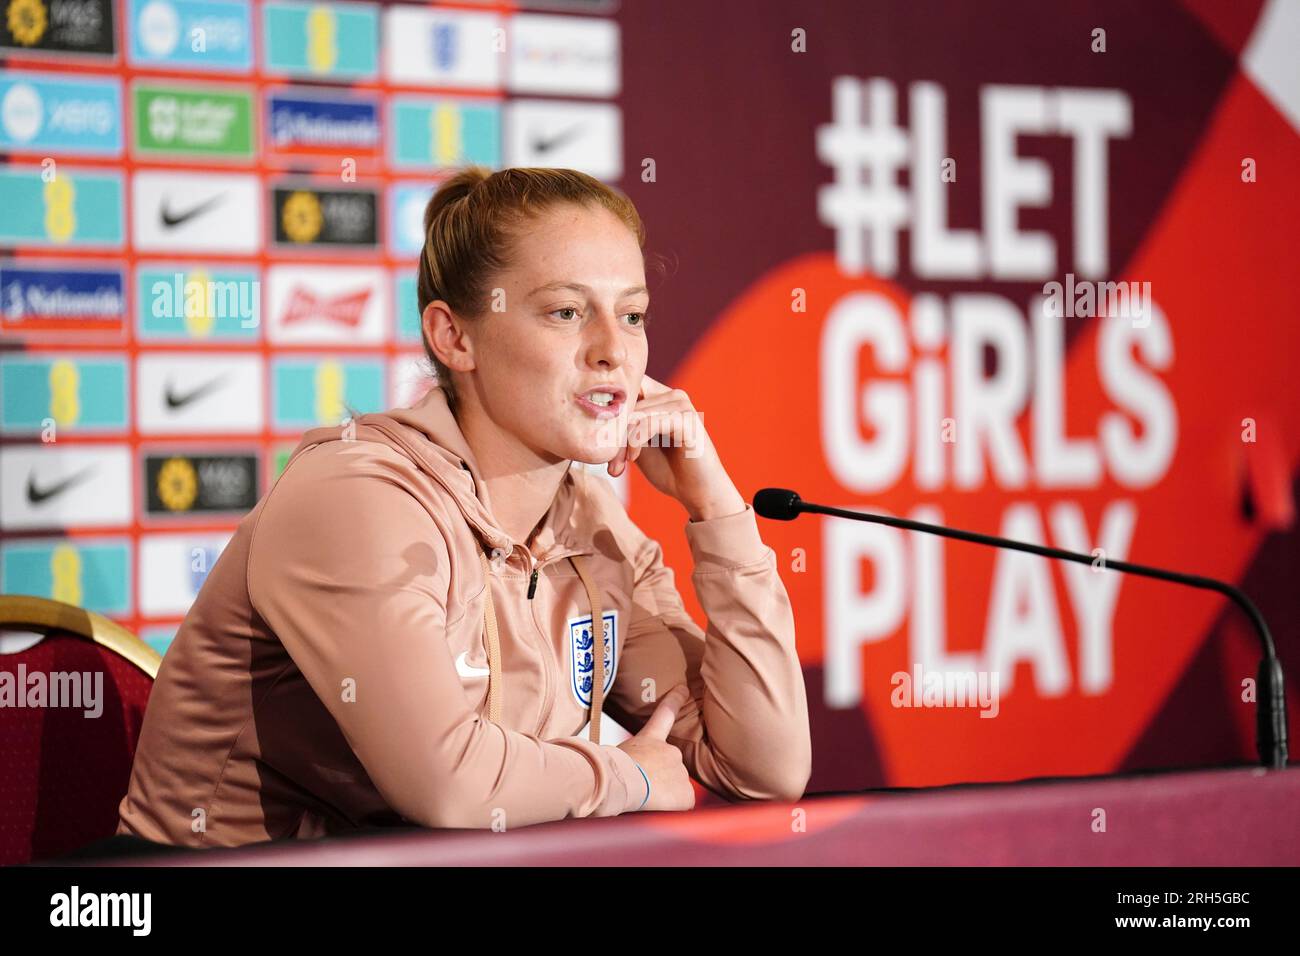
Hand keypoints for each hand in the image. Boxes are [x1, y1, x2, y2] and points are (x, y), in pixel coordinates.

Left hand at [606, 375, 745, 520]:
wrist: (699, 493)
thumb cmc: (669, 470)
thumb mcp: (637, 444)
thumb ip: (622, 427)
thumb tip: (590, 415)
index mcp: (661, 396)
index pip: (625, 389)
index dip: (609, 413)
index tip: (601, 444)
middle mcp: (673, 394)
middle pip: (627, 402)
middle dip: (613, 432)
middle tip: (611, 462)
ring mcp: (681, 404)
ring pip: (634, 414)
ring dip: (621, 442)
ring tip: (619, 465)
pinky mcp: (686, 419)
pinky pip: (647, 423)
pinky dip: (634, 442)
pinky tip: (633, 459)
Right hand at [616, 684, 695, 811]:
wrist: (621, 781)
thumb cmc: (608, 770)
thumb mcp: (614, 753)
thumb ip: (625, 755)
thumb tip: (613, 763)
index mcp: (650, 739)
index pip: (665, 715)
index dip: (674, 701)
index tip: (683, 690)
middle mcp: (670, 751)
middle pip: (669, 765)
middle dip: (660, 776)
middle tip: (641, 785)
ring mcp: (681, 772)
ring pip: (675, 786)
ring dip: (663, 793)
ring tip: (644, 797)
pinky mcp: (687, 794)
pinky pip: (682, 804)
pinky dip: (672, 808)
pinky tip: (658, 808)